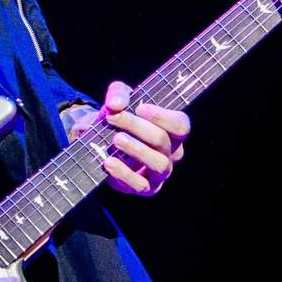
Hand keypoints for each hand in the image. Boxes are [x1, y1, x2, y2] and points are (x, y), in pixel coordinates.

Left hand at [69, 81, 190, 196]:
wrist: (100, 143)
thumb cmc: (119, 118)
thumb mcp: (118, 99)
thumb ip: (118, 94)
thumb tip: (115, 103)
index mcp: (172, 130)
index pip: (181, 125)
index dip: (162, 117)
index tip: (139, 108)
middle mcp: (172, 152)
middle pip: (162, 140)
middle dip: (136, 126)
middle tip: (113, 117)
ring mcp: (160, 172)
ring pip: (158, 163)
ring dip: (136, 149)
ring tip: (116, 139)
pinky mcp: (145, 188)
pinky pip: (140, 184)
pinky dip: (124, 173)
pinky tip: (109, 162)